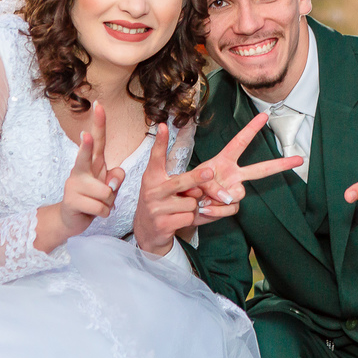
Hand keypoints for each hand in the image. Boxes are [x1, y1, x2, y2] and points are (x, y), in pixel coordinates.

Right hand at [59, 102, 124, 239]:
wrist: (71, 219)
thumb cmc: (92, 198)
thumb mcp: (109, 186)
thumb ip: (116, 178)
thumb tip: (115, 177)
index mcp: (92, 162)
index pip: (97, 140)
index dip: (99, 123)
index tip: (99, 105)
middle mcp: (81, 170)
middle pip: (86, 154)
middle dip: (86, 145)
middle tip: (85, 134)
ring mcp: (73, 184)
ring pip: (106, 192)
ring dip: (109, 203)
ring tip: (99, 205)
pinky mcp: (71, 201)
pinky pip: (101, 208)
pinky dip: (104, 213)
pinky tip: (94, 213)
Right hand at [133, 123, 215, 254]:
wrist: (147, 231)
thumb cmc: (160, 203)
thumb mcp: (161, 186)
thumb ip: (177, 180)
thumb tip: (198, 182)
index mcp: (152, 178)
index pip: (156, 157)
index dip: (161, 142)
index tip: (164, 126)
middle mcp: (152, 191)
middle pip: (180, 182)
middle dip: (196, 178)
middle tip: (210, 171)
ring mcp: (156, 208)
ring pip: (189, 202)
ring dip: (192, 206)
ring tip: (180, 208)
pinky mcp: (162, 224)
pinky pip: (188, 217)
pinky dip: (189, 218)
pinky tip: (178, 220)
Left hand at [191, 113, 303, 218]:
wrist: (182, 208)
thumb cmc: (186, 187)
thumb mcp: (193, 180)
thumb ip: (210, 185)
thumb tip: (229, 196)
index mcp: (223, 161)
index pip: (240, 142)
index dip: (251, 129)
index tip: (264, 115)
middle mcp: (233, 174)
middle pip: (261, 170)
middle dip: (281, 165)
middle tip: (299, 159)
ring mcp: (234, 191)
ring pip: (239, 193)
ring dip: (219, 197)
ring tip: (203, 198)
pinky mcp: (232, 206)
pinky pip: (231, 208)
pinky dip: (216, 210)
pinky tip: (205, 208)